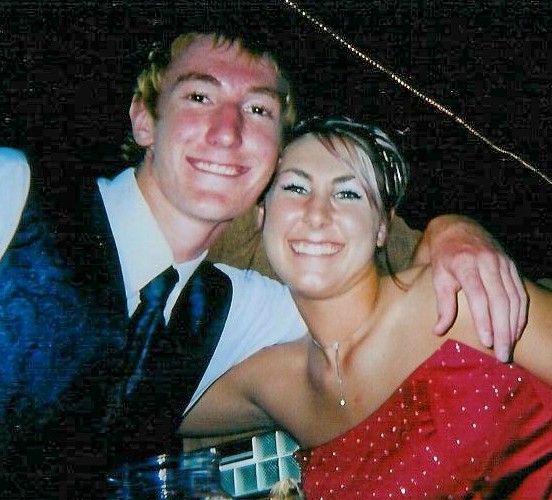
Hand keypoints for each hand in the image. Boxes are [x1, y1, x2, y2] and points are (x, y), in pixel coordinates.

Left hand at [417, 215, 526, 361]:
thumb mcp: (438, 276)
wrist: (458, 228)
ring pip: (514, 298)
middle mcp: (487, 262)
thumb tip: (438, 330)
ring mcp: (503, 263)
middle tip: (501, 354)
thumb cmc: (444, 257)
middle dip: (502, 330)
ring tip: (508, 348)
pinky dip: (520, 314)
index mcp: (465, 264)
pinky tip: (516, 331)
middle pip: (500, 300)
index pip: (478, 296)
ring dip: (513, 325)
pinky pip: (520, 293)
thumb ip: (442, 304)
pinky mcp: (512, 265)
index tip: (486, 342)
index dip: (484, 320)